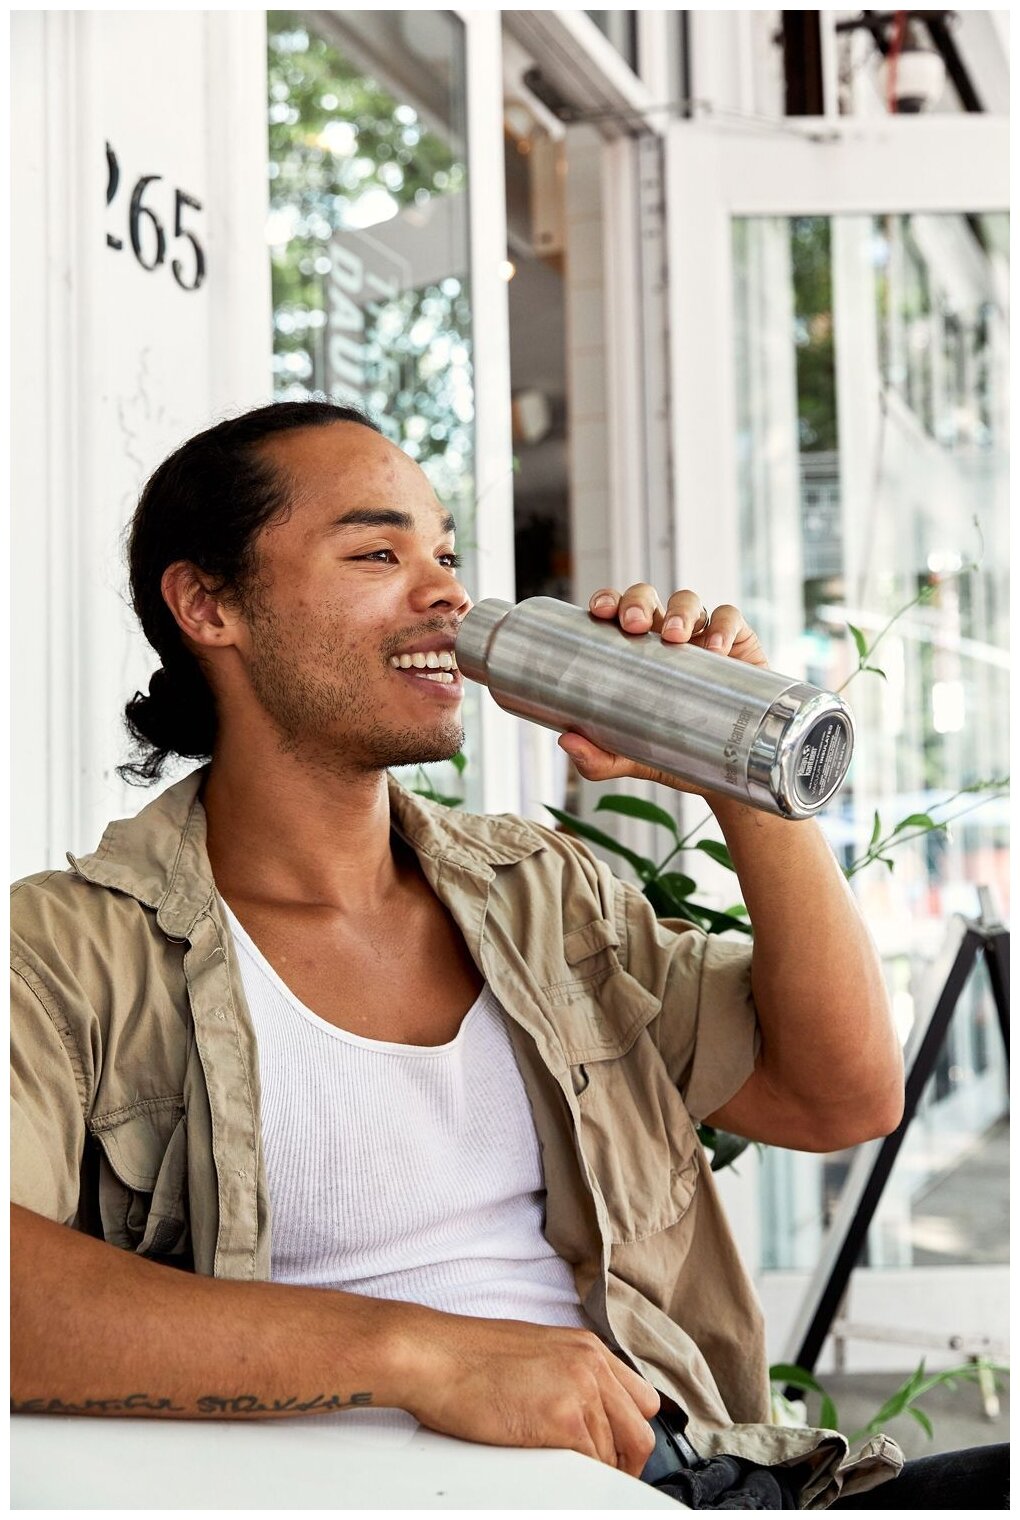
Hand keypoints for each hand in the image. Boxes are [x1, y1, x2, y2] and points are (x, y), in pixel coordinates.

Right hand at [402, 1311, 659, 1475]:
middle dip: (625, 1462)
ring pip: (617, 1455)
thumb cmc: (466, 1356)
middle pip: (640, 1431)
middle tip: (600, 1478)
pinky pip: (593, 1467)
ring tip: (566, 1477)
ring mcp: (581, 1390)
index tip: (614, 1453)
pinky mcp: (563, 1420)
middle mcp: (591, 1364)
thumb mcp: (532, 1352)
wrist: (434, 1355)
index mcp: (586, 1346)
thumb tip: (578, 1409)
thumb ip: (566, 1374)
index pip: (640, 1399)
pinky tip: (555, 1476)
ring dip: (595, 1472)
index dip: (628, 1433)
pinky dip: (579, 1481)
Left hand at [558, 584, 766, 790]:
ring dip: (679, 610)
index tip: (598, 611)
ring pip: (688, 601)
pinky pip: (730, 619)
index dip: (608, 601)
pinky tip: (716, 648)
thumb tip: (568, 742)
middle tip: (632, 625)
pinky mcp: (738, 642)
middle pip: (648, 598)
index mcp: (633, 650)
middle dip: (637, 602)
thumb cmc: (674, 751)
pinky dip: (723, 626)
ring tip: (675, 636)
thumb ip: (598, 759)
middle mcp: (664, 635)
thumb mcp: (632, 758)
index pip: (616, 612)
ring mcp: (701, 635)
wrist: (728, 770)